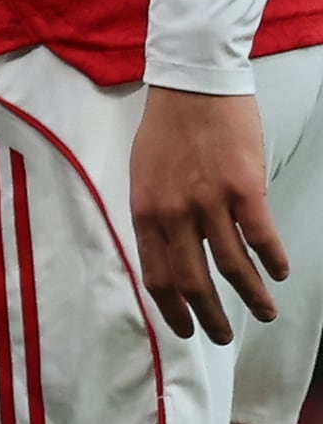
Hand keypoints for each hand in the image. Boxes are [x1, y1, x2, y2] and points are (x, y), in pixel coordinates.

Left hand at [131, 82, 288, 342]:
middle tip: (224, 337)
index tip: (186, 330)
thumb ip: (156, 215)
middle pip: (193, 282)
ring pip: (232, 266)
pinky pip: (261, 236)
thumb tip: (172, 250)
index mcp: (145, 213)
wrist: (192, 86)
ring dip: (251, 295)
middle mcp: (173, 214)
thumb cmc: (167, 130)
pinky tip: (280, 272)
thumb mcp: (144, 177)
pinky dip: (273, 260)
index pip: (156, 277)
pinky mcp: (243, 188)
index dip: (172, 310)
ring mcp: (209, 202)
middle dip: (211, 317)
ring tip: (265, 312)